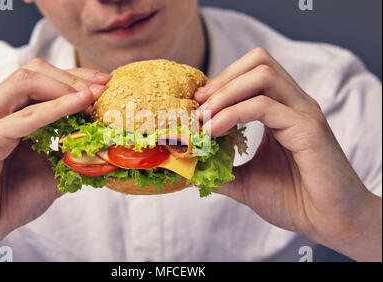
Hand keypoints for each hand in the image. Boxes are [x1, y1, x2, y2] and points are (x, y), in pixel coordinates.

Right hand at [0, 58, 110, 260]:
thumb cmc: (9, 199)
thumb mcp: (52, 171)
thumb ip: (74, 155)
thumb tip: (107, 150)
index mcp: (9, 112)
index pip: (43, 78)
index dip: (76, 77)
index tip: (105, 82)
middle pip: (35, 72)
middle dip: (73, 76)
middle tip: (104, 85)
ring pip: (26, 82)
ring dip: (65, 87)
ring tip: (93, 96)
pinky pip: (24, 117)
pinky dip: (55, 108)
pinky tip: (80, 104)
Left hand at [195, 48, 381, 261]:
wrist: (331, 224)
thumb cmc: (295, 201)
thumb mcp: (246, 182)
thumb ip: (220, 170)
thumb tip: (190, 168)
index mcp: (282, 110)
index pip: (250, 73)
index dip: (220, 83)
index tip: (196, 105)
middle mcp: (294, 104)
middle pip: (258, 61)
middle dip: (221, 79)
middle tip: (198, 105)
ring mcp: (303, 112)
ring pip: (262, 75)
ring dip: (225, 93)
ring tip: (204, 118)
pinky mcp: (307, 128)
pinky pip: (264, 106)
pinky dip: (233, 114)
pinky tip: (215, 131)